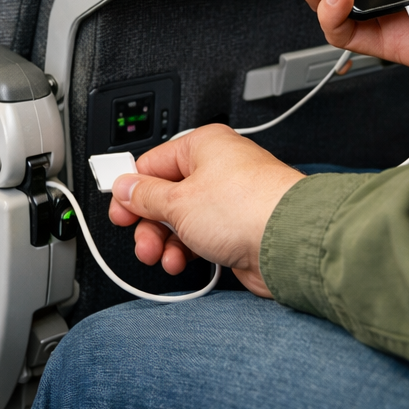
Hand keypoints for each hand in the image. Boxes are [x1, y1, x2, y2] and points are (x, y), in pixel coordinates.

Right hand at [108, 125, 303, 296]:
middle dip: (149, 223)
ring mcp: (229, 200)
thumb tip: (125, 186)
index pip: (154, 163)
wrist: (290, 242)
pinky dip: (187, 251)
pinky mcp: (238, 229)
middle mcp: (218, 169)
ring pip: (182, 220)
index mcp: (204, 146)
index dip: (132, 189)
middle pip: (166, 195)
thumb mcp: (178, 200)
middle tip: (140, 240)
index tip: (119, 211)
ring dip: (166, 242)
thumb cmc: (248, 207)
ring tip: (162, 257)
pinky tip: (182, 262)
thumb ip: (146, 196)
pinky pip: (201, 238)